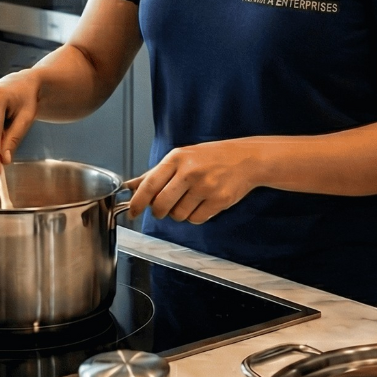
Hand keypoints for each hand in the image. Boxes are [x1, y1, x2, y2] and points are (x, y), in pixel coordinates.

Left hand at [126, 139, 262, 223]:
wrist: (246, 158)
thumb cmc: (211, 157)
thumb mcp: (181, 158)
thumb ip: (155, 174)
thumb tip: (130, 186)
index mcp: (176, 158)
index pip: (150, 184)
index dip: (137, 202)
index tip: (132, 212)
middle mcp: (190, 171)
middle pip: (161, 205)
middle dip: (159, 212)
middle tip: (163, 208)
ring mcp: (205, 186)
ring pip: (178, 215)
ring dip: (180, 213)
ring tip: (190, 199)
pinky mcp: (218, 200)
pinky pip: (196, 219)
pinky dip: (195, 216)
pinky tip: (203, 203)